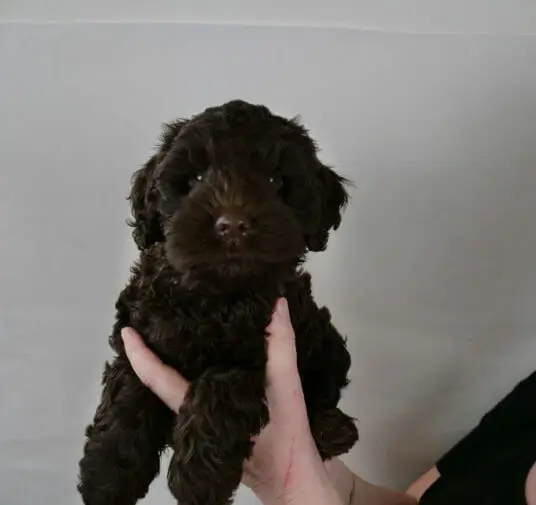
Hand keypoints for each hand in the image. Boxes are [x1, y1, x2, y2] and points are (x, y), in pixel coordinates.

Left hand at [121, 298, 344, 504]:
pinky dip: (190, 370)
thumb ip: (281, 346)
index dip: (139, 356)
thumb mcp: (287, 388)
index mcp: (199, 409)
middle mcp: (192, 417)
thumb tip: (275, 304)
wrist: (294, 480)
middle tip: (151, 317)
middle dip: (153, 350)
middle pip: (161, 381)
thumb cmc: (285, 439)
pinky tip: (202, 353)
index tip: (126, 332)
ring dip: (170, 360)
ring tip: (172, 327)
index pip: (158, 380)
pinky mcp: (213, 423)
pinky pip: (192, 391)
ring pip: (176, 387)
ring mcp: (201, 423)